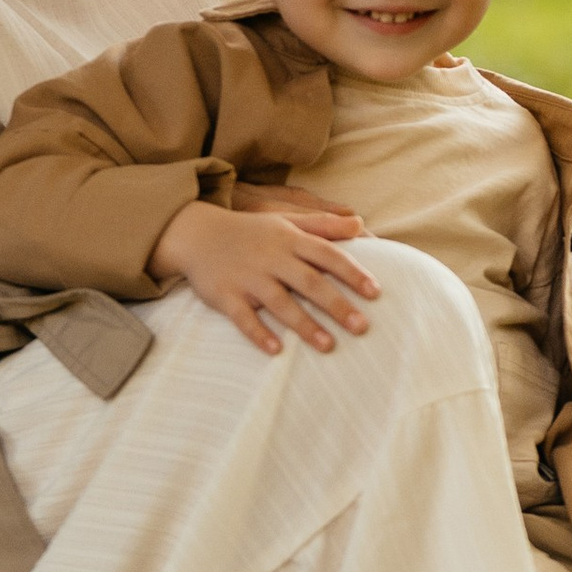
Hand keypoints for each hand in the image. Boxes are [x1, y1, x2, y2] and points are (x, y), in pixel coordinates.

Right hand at [152, 196, 380, 357]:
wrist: (195, 234)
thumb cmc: (250, 231)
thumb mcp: (285, 221)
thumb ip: (324, 225)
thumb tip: (362, 224)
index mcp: (289, 240)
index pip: (327, 255)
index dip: (352, 273)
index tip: (375, 292)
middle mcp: (271, 258)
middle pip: (309, 282)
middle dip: (336, 305)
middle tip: (362, 327)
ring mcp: (248, 278)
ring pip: (280, 303)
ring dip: (304, 325)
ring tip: (329, 346)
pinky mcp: (225, 296)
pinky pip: (243, 318)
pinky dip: (259, 333)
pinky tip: (276, 350)